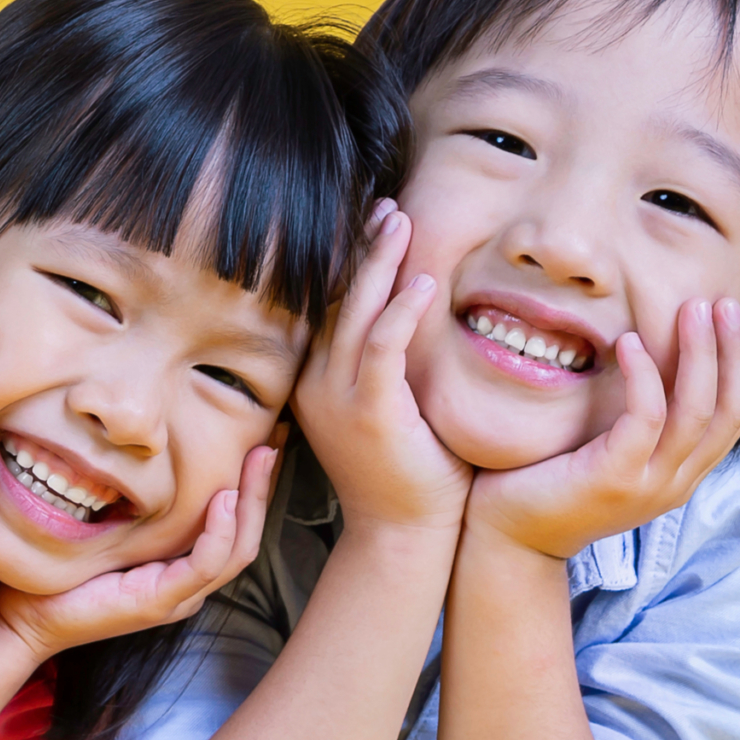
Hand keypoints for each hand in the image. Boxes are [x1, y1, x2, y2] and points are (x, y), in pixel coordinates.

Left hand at [0, 443, 281, 663]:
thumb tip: (134, 444)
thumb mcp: (98, 522)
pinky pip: (203, 565)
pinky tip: (225, 500)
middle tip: (275, 438)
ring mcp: (176, 596)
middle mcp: (185, 583)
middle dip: (262, 485)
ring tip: (260, 458)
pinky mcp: (158, 603)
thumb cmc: (55, 569)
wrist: (23, 616)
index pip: (231, 524)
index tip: (261, 436)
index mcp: (176, 566)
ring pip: (236, 549)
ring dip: (251, 501)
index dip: (250, 483)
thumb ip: (124, 495)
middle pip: (245, 533)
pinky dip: (219, 532)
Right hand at [298, 200, 471, 535]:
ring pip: (355, 311)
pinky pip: (383, 346)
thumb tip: (401, 317)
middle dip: (362, 246)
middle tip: (386, 206)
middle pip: (334, 296)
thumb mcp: (384, 409)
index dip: (346, 259)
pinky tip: (423, 281)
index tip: (371, 222)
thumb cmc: (407, 473)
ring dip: (380, 262)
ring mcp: (338, 397)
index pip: (325, 305)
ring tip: (401, 220)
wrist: (404, 534)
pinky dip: (401, 310)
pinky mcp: (371, 411)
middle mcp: (317, 383)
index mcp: (315, 380)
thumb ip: (383, 365)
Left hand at [466, 297, 739, 560]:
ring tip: (691, 308)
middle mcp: (674, 483)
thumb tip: (645, 356)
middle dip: (733, 352)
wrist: (506, 539)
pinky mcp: (613, 480)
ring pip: (696, 412)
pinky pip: (645, 419)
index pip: (732, 417)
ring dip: (699, 354)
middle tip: (724, 301)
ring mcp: (647, 485)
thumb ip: (633, 420)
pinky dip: (643, 376)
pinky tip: (629, 341)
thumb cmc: (545, 482)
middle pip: (728, 412)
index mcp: (678, 475)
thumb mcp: (604, 450)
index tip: (734, 320)